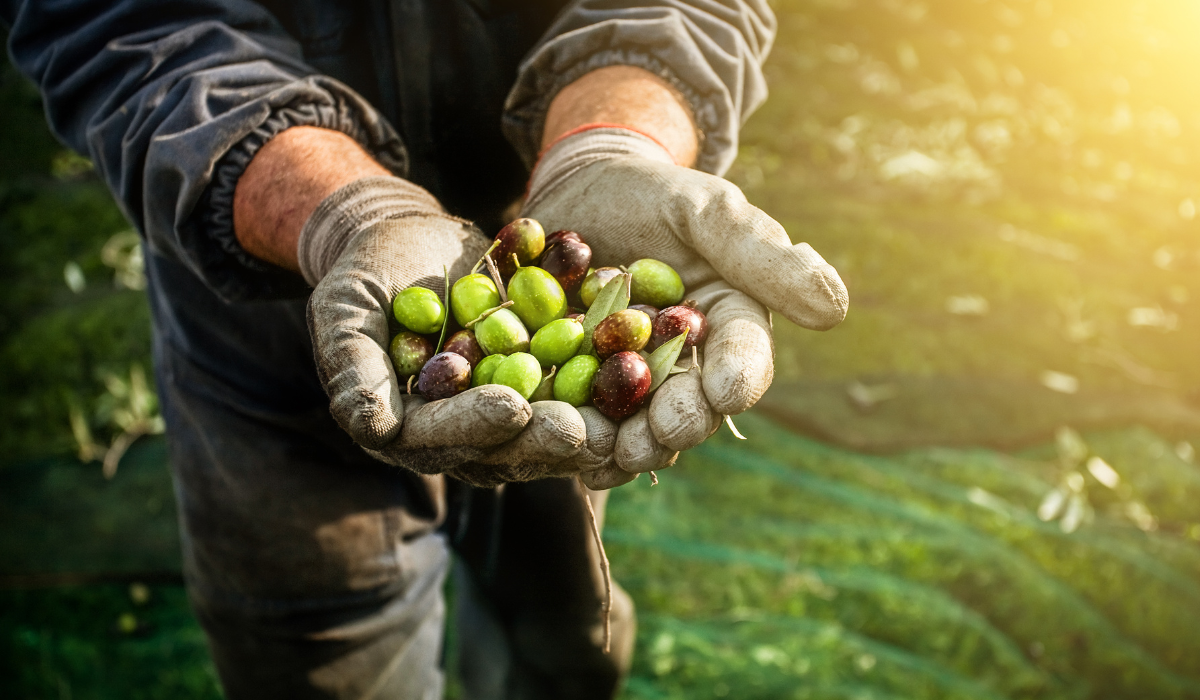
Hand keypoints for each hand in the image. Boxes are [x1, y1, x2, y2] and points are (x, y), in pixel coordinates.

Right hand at [303, 176, 602, 485]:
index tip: (510, 408)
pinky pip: (580, 392)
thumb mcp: (346, 308)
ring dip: (590, 425)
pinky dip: (611, 386)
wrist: (413, 240)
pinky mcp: (545, 386)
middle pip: (505, 446)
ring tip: (626, 416)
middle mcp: (461, 433)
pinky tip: (647, 377)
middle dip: (545, 438)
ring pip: (551, 429)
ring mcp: (507, 413)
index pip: (440, 437)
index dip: (475, 426)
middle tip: (584, 429)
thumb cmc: (367, 272)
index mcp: (407, 428)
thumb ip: (352, 365)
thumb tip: (370, 425)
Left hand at [523, 127, 847, 478]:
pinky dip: (573, 435)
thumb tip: (834, 309)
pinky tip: (562, 449)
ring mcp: (630, 381)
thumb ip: (760, 254)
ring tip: (611, 453)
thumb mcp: (706, 209)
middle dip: (680, 424)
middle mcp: (686, 364)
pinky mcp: (578, 384)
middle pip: (692, 405)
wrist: (579, 191)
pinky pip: (580, 417)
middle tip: (663, 434)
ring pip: (636, 424)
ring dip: (626, 444)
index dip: (739, 377)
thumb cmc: (653, 193)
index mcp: (729, 324)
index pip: (745, 357)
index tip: (727, 392)